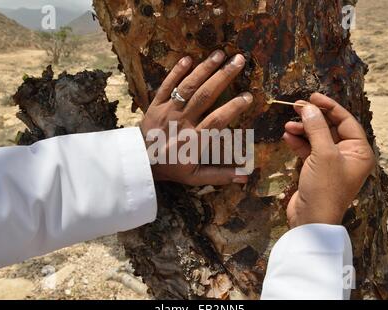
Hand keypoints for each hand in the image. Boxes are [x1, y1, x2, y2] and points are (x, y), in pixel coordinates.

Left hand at [141, 50, 252, 185]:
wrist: (139, 162)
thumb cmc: (171, 168)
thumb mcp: (195, 177)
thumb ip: (220, 175)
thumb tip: (245, 177)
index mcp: (193, 140)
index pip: (216, 121)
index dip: (232, 108)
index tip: (248, 96)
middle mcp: (181, 122)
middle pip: (204, 96)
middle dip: (223, 77)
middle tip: (239, 60)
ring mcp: (167, 111)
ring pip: (187, 86)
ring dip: (204, 68)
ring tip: (220, 53)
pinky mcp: (155, 104)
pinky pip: (166, 86)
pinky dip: (176, 72)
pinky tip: (188, 58)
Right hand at [283, 93, 375, 227]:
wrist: (311, 219)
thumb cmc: (324, 188)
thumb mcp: (323, 154)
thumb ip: (316, 128)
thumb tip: (308, 108)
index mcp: (359, 151)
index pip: (346, 121)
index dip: (329, 107)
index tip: (312, 97)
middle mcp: (348, 156)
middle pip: (330, 128)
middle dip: (312, 118)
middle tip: (296, 107)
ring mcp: (331, 163)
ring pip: (317, 138)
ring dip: (302, 130)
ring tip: (287, 125)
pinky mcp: (316, 170)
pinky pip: (308, 150)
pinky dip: (298, 143)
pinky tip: (286, 137)